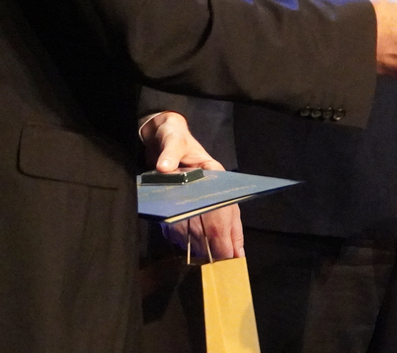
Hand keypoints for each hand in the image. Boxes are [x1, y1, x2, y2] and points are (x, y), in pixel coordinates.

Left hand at [140, 111, 241, 259]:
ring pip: (215, 222)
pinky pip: (199, 221)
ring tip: (221, 261)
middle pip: (225, 218)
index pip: (222, 206)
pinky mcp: (191, 198)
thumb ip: (169, 153)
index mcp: (213, 172)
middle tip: (232, 262)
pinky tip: (200, 251)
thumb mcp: (172, 141)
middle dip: (228, 240)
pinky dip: (199, 237)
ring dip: (216, 242)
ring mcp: (203, 193)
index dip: (224, 230)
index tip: (227, 249)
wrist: (164, 134)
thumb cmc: (172, 136)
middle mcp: (211, 186)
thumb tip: (164, 167)